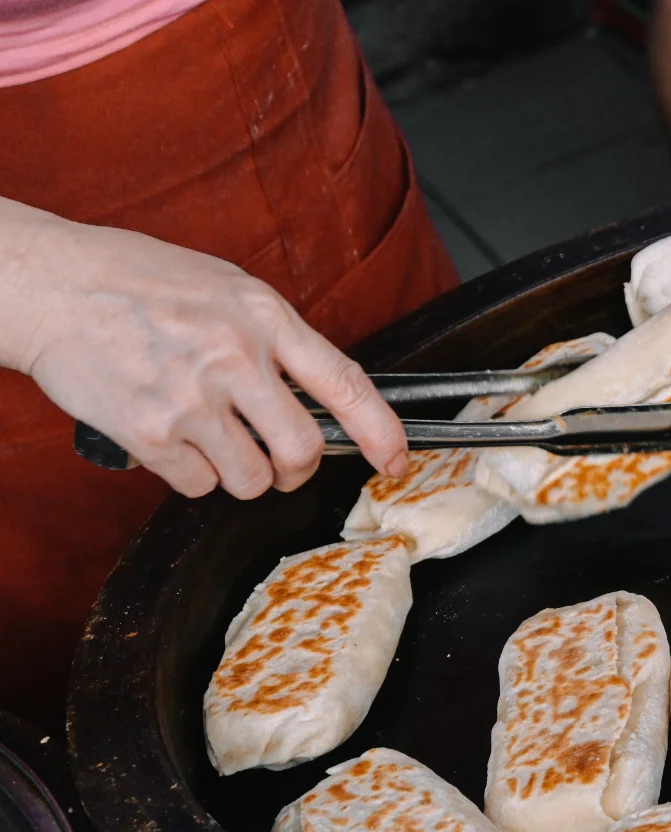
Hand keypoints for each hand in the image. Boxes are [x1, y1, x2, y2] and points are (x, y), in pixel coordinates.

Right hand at [0, 198, 407, 498]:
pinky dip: (191, 475)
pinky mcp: (150, 432)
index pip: (345, 383)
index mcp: (263, 316)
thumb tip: (320, 395)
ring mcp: (192, 398)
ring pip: (252, 480)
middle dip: (296, 468)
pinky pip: (197, 486)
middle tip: (279, 460)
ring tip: (212, 437)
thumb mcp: (227, 289)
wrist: (51, 286)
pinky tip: (171, 436)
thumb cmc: (139, 282)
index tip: (395, 461)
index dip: (381, 432)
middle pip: (302, 450)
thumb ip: (276, 339)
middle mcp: (235, 358)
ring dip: (241, 474)